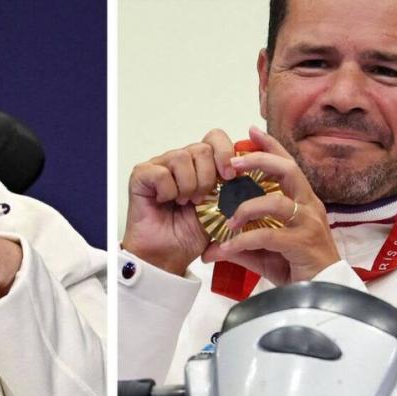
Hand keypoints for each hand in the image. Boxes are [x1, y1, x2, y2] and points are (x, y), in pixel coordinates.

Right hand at [122, 129, 237, 275]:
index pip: (216, 138)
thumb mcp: (224, 210)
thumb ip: (237, 190)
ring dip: (188, 186)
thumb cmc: (192, 234)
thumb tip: (255, 171)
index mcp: (201, 164)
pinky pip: (161, 173)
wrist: (169, 256)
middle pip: (202, 148)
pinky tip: (165, 201)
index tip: (230, 177)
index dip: (225, 153)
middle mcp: (181, 160)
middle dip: (207, 178)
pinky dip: (168, 191)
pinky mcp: (141, 175)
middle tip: (201, 200)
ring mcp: (160, 165)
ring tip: (184, 202)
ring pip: (181, 157)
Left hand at [202, 126, 339, 284]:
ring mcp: (308, 224)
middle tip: (232, 162)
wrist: (321, 297)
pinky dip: (242, 241)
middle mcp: (308, 207)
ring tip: (226, 219)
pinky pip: (267, 237)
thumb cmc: (297, 268)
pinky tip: (225, 249)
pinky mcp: (303, 244)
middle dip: (259, 160)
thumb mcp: (264, 252)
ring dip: (246, 207)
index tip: (251, 131)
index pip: (287, 165)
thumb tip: (210, 245)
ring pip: (276, 202)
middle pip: (287, 171)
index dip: (271, 146)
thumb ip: (240, 243)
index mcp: (302, 201)